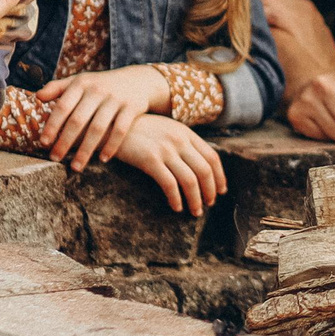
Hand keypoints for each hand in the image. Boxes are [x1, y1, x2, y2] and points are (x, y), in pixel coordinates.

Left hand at [34, 66, 171, 168]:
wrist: (137, 80)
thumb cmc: (100, 85)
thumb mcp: (80, 81)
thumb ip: (58, 88)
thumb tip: (37, 97)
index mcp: (81, 83)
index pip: (63, 106)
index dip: (52, 125)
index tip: (43, 143)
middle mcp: (98, 90)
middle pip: (78, 120)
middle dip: (65, 142)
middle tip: (54, 159)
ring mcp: (115, 99)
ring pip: (98, 128)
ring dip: (86, 150)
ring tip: (76, 167)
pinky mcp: (132, 108)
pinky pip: (120, 130)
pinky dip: (111, 146)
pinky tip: (103, 159)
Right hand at [111, 116, 227, 212]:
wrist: (113, 124)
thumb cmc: (140, 130)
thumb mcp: (166, 129)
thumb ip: (183, 142)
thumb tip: (198, 164)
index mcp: (186, 133)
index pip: (212, 157)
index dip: (220, 176)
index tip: (221, 190)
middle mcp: (179, 140)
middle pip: (204, 170)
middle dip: (210, 190)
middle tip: (210, 204)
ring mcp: (165, 149)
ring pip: (190, 180)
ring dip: (196, 199)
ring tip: (195, 211)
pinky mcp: (150, 160)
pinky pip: (169, 184)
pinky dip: (176, 198)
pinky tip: (176, 207)